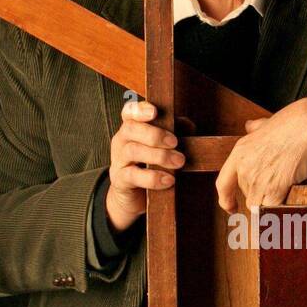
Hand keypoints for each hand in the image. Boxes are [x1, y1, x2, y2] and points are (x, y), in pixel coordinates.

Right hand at [105, 99, 185, 230]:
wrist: (134, 197)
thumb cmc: (151, 166)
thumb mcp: (163, 148)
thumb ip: (175, 133)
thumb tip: (188, 124)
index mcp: (132, 129)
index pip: (129, 112)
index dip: (140, 109)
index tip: (154, 112)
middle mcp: (121, 141)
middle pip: (131, 129)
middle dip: (155, 134)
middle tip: (175, 143)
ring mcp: (118, 160)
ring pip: (132, 151)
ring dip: (158, 155)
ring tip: (178, 162)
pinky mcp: (120, 180)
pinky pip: (133, 176)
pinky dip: (153, 178)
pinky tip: (169, 180)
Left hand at [215, 87, 306, 211]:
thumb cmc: (292, 124)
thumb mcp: (265, 124)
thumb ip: (255, 129)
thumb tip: (250, 126)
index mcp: (239, 153)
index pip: (223, 184)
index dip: (226, 199)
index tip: (231, 207)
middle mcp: (244, 168)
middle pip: (247, 196)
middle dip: (261, 195)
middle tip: (278, 184)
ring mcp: (258, 180)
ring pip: (259, 205)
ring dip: (272, 202)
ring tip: (286, 188)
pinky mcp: (274, 189)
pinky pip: (273, 208)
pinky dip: (282, 207)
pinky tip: (290, 195)